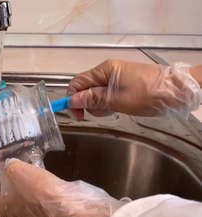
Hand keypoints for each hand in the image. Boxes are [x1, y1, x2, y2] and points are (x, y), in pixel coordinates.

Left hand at [0, 159, 123, 216]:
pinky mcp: (36, 199)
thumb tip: (6, 162)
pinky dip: (11, 177)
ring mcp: (21, 206)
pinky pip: (18, 187)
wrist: (74, 211)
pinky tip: (14, 163)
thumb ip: (6, 165)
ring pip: (1, 193)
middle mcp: (6, 211)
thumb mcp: (16, 174)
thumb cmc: (42, 198)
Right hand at [67, 60, 200, 119]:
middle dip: (88, 103)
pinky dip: (108, 104)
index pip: (77, 83)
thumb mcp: (117, 100)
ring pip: (96, 94)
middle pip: (85, 89)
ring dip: (99, 106)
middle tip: (100, 112)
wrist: (177, 91)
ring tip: (113, 110)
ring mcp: (116, 78)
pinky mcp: (123, 85)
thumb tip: (73, 100)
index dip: (72, 99)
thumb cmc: (149, 93)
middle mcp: (108, 71)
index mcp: (104, 70)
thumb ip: (93, 99)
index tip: (75, 114)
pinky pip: (107, 95)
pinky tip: (118, 108)